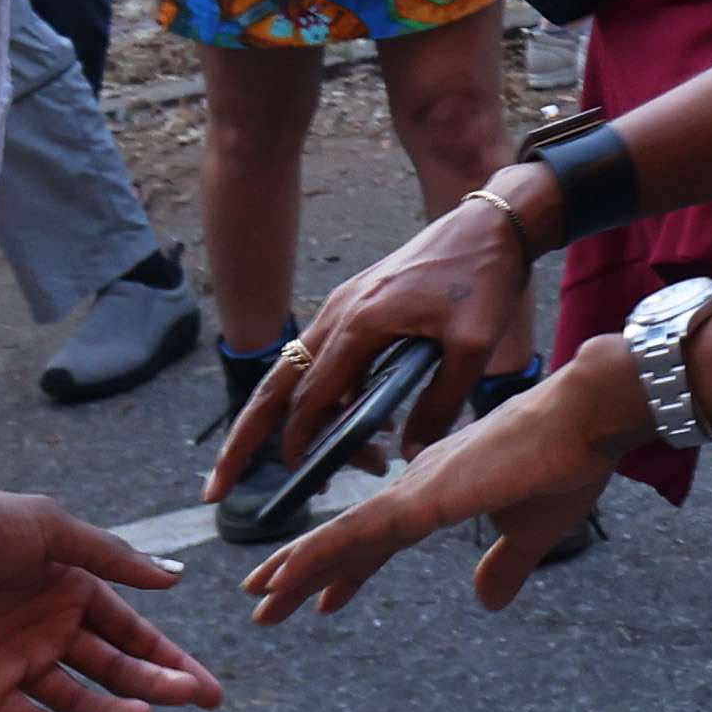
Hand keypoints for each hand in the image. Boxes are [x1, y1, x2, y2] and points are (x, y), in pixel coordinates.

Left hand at [0, 488, 228, 711]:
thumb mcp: (50, 528)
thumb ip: (112, 559)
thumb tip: (175, 579)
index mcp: (74, 591)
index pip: (135, 635)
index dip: (172, 661)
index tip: (209, 688)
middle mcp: (51, 631)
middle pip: (116, 670)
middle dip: (157, 686)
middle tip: (194, 699)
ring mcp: (18, 663)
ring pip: (80, 700)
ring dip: (114, 711)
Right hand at [218, 191, 536, 497]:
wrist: (494, 223)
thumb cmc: (486, 278)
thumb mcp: (473, 346)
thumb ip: (440, 403)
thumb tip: (408, 454)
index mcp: (360, 324)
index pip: (310, 399)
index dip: (300, 445)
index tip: (303, 482)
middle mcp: (338, 313)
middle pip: (274, 386)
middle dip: (244, 440)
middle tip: (216, 488)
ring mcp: (345, 305)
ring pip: (298, 373)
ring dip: (301, 419)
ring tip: (327, 463)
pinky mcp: (360, 302)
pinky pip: (327, 356)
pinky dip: (329, 393)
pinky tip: (359, 420)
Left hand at [246, 346, 630, 622]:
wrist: (584, 417)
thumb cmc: (567, 463)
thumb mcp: (533, 532)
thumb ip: (505, 565)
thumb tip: (487, 601)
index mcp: (443, 489)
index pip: (384, 535)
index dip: (350, 566)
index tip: (323, 597)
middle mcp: (418, 485)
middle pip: (350, 536)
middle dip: (308, 569)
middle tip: (265, 598)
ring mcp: (414, 492)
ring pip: (340, 538)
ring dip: (296, 570)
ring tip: (259, 600)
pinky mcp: (419, 500)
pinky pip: (352, 534)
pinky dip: (313, 556)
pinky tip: (282, 577)